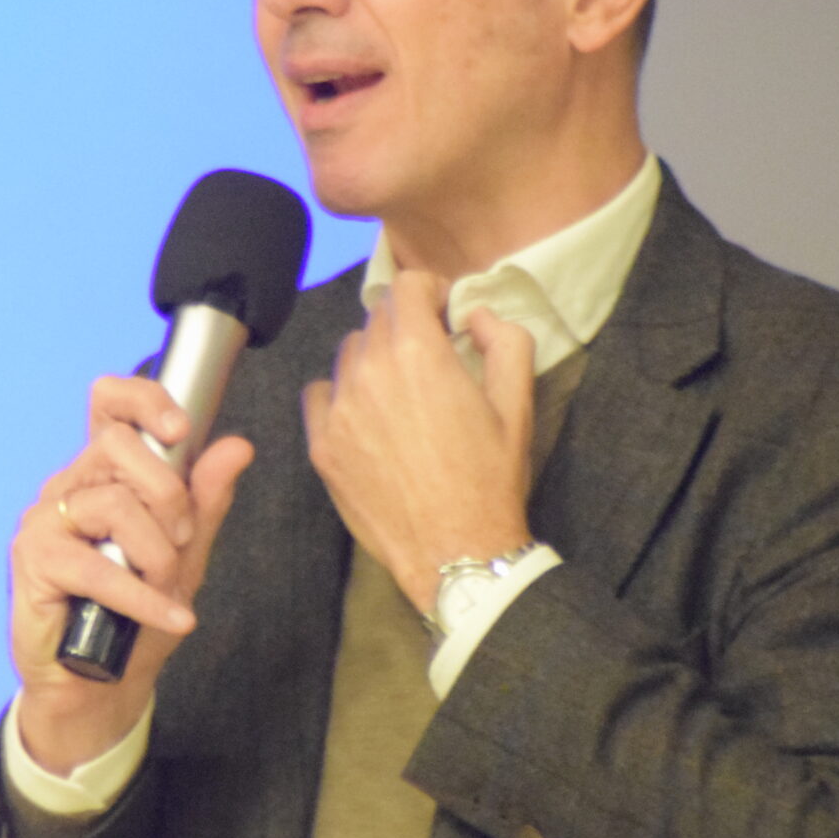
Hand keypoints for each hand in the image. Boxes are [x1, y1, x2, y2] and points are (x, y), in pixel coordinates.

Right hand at [8, 375, 253, 776]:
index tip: (180, 429)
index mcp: (103, 473)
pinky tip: (171, 618)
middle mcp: (70, 486)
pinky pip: (98, 566)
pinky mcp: (34, 560)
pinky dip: (143, 596)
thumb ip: (206, 501)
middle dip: (169, 494)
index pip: (109, 404)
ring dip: (157, 556)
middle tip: (181, 541)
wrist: (100, 686)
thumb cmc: (137, 617)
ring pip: (114, 504)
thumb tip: (236, 447)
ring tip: (166, 589)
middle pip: (119, 445)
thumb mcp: (186, 555)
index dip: (143, 400)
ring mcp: (46, 520)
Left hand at [302, 271, 536, 614]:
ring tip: (399, 389)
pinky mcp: (321, 445)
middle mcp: (370, 370)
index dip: (430, 290)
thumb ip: (505, 339)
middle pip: (377, 317)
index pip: (406, 285)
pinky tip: (366, 414)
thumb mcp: (518, 403)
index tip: (445, 312)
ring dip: (373, 356)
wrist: (456, 552)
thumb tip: (474, 313)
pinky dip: (341, 393)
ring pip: (348, 353)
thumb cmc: (492, 478)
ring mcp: (339, 409)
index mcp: (418, 352)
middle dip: (406, 324)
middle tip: (429, 355)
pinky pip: (319, 394)